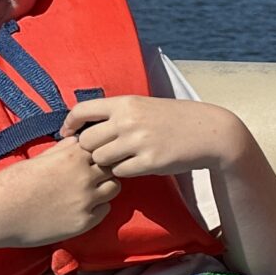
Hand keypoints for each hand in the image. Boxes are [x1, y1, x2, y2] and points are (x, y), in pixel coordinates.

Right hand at [0, 138, 119, 247]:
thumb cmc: (12, 183)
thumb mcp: (39, 159)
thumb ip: (63, 151)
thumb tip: (77, 142)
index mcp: (73, 156)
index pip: (102, 147)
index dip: (95, 153)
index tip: (87, 159)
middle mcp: (84, 177)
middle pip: (112, 167)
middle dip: (104, 169)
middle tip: (89, 176)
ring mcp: (86, 201)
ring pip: (113, 188)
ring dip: (104, 188)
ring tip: (86, 192)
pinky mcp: (84, 222)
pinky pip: (104, 210)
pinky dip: (97, 208)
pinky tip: (80, 208)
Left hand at [64, 96, 237, 179]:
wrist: (208, 131)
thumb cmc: (174, 119)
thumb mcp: (144, 105)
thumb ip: (117, 113)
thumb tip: (84, 127)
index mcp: (126, 103)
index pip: (82, 110)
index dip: (69, 124)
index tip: (67, 134)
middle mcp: (129, 120)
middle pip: (87, 141)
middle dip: (92, 149)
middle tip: (103, 151)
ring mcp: (139, 142)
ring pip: (101, 159)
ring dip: (107, 162)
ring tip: (122, 158)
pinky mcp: (149, 162)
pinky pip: (120, 172)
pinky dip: (124, 171)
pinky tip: (136, 165)